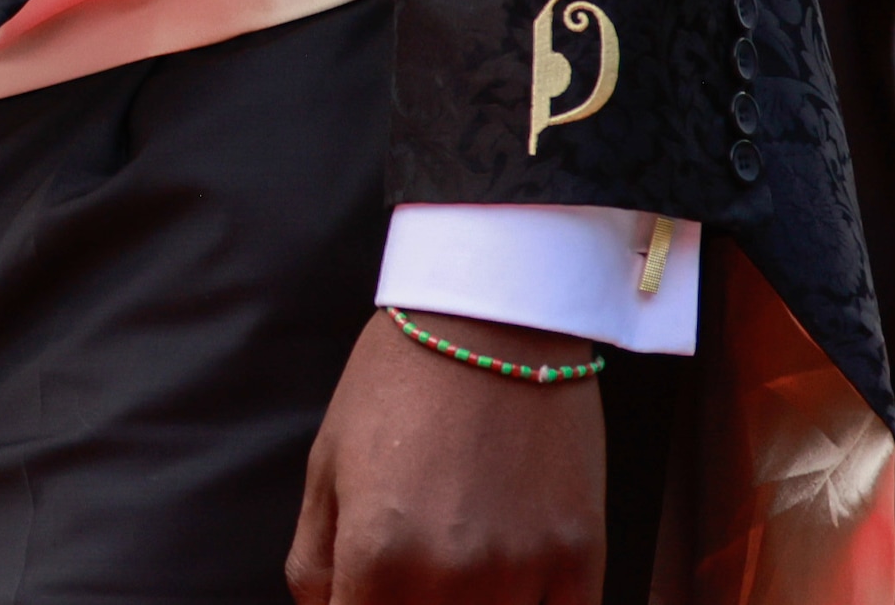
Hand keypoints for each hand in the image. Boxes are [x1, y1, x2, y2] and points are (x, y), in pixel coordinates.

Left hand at [287, 311, 605, 603]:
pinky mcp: (580, 554)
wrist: (488, 316)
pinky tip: (514, 585)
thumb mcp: (325, 468)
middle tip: (410, 574)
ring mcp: (520, 569)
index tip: (366, 592)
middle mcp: (449, 576)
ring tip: (459, 567)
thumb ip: (314, 565)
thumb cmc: (396, 384)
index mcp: (376, 556)